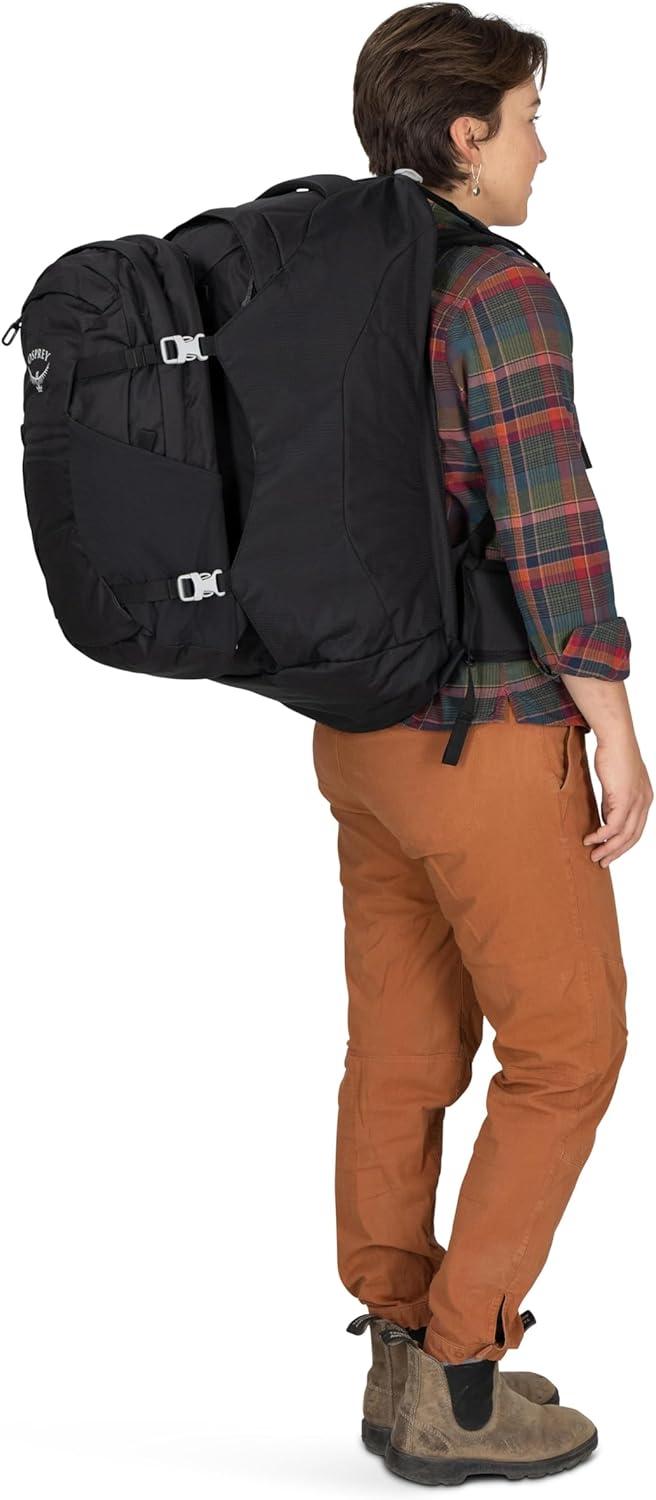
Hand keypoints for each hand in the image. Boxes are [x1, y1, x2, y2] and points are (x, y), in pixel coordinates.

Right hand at [583, 732, 652, 866]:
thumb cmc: (613, 754)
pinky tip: (590, 839)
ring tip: (593, 855)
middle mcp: (645, 802)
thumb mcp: (615, 782)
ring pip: (624, 835)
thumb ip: (613, 800)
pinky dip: (601, 836)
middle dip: (616, 852)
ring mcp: (636, 801)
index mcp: (645, 798)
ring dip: (608, 848)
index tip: (609, 852)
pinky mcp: (625, 798)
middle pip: (632, 836)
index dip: (623, 844)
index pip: (637, 829)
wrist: (616, 737)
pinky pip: (613, 826)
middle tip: (601, 861)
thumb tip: (604, 817)